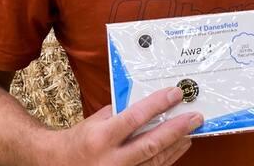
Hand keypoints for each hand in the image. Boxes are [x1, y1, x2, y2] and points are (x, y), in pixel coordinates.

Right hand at [50, 87, 202, 165]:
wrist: (57, 165)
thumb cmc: (80, 139)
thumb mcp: (96, 121)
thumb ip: (122, 113)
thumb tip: (151, 103)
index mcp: (101, 137)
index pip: (134, 118)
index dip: (157, 105)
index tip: (175, 94)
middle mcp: (111, 160)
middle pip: (151, 144)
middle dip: (177, 130)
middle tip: (195, 117)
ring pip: (155, 161)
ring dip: (176, 145)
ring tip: (191, 131)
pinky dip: (167, 158)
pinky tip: (177, 147)